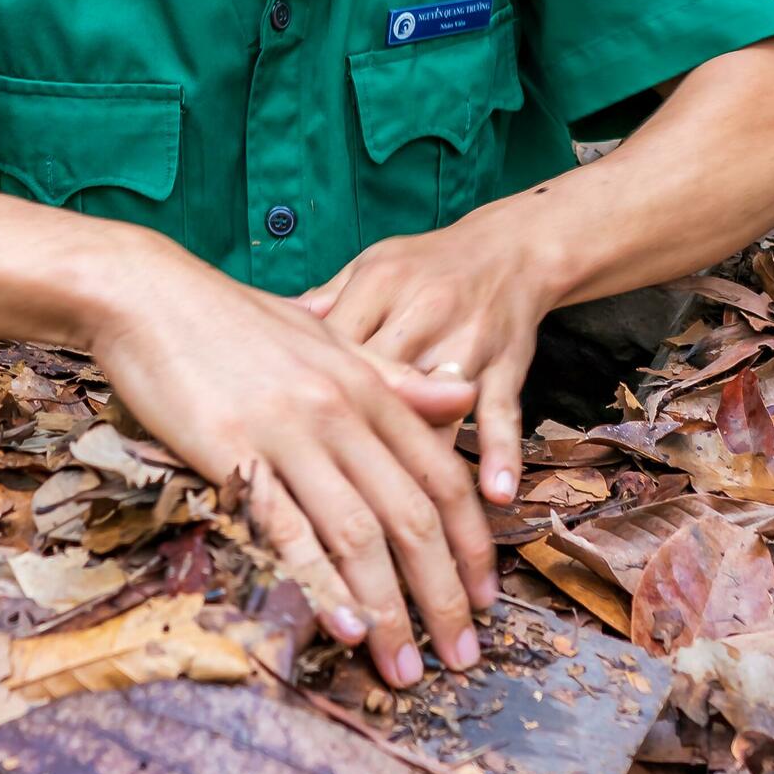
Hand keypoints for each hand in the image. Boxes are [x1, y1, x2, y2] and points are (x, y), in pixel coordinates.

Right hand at [84, 247, 497, 686]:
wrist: (148, 293)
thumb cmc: (232, 320)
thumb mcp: (326, 340)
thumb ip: (394, 377)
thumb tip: (464, 393)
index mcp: (368, 386)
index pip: (441, 478)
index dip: (471, 546)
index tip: (484, 602)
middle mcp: (339, 411)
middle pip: (412, 518)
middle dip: (441, 598)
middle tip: (459, 658)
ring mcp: (287, 431)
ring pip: (358, 532)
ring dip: (386, 609)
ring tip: (401, 666)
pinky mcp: (231, 450)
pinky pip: (287, 525)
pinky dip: (320, 579)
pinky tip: (340, 625)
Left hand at [299, 199, 562, 508]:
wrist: (509, 248)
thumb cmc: (425, 265)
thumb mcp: (369, 267)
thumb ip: (323, 304)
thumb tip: (264, 330)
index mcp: (376, 288)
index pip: (331, 349)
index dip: (304, 397)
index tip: (280, 446)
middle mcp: (420, 315)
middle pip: (379, 388)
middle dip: (353, 446)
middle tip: (330, 508)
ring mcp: (466, 343)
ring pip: (436, 410)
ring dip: (419, 467)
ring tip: (405, 526)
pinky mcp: (506, 364)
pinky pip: (502, 413)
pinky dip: (500, 452)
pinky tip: (495, 493)